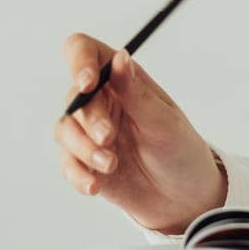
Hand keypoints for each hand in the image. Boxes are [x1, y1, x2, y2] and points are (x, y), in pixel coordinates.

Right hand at [54, 33, 226, 234]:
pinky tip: (94, 185)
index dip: (80, 61)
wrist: (182, 197)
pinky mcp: (84, 161)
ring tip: (110, 165)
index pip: (85, 52)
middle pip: (75, 97)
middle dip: (91, 120)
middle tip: (108, 137)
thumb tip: (120, 57)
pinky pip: (67, 163)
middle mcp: (101, 100)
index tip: (88, 83)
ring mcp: (89, 132)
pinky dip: (77, 174)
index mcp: (120, 79)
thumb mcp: (164, 121)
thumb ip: (136, 93)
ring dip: (84, 149)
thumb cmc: (179, 149)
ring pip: (65, 130)